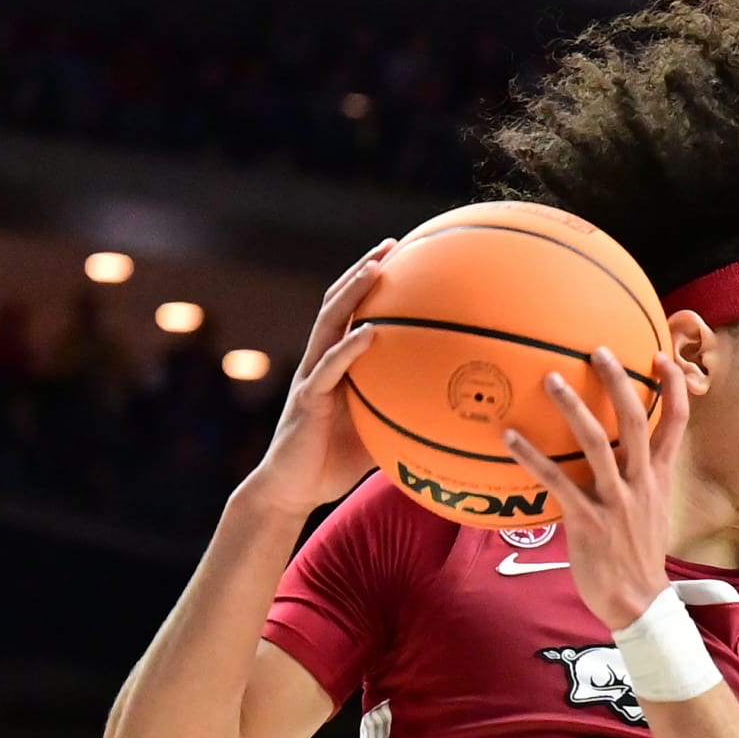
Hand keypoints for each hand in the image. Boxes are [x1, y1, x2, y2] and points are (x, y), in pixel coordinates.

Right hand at [245, 239, 395, 519]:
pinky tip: (372, 332)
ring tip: (377, 268)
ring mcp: (312, 377)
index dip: (371, 284)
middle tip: (393, 245)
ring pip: (330, 323)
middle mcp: (320, 362)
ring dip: (353, 292)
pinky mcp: (307, 400)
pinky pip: (331, 368)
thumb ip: (401, 418)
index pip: (352, 313)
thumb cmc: (332, 465)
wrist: (291, 492)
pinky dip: (350, 348)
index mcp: (335, 365)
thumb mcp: (376, 436)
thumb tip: (447, 420)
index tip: (402, 257)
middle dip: (364, 271)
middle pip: (339, 303)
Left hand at [504, 349, 689, 633]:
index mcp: (658, 478)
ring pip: (596, 443)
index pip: (676, 423)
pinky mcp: (587, 521)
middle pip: (634, 420)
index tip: (660, 355)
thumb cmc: (637, 556)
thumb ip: (637, 479)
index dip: (673, 386)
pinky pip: (556, 481)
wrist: (639, 602)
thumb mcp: (650, 512)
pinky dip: (532, 457)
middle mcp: (640, 483)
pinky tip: (509, 437)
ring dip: (572, 408)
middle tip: (597, 350)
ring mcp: (615, 502)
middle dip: (618, 381)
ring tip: (550, 379)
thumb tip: (613, 454)